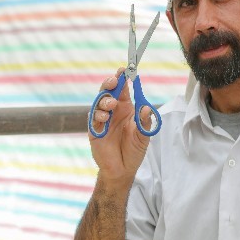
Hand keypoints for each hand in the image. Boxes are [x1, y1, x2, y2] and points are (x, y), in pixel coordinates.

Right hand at [89, 68, 151, 184]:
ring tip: (112, 105)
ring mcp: (102, 120)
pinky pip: (93, 118)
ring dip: (105, 101)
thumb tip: (146, 109)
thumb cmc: (134, 151)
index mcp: (125, 109)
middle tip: (114, 81)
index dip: (122, 78)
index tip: (125, 69)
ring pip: (99, 103)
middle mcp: (113, 111)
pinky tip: (105, 117)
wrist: (122, 170)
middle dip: (109, 83)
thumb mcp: (144, 136)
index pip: (123, 89)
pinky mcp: (94, 130)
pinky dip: (99, 115)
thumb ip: (144, 123)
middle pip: (108, 92)